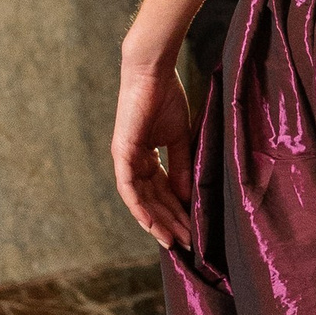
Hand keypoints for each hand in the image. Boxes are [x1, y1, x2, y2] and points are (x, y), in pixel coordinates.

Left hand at [113, 54, 194, 246]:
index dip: (177, 212)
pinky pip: (129, 188)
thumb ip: (181, 167)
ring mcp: (126, 159)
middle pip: (152, 201)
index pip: (162, 192)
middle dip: (170, 222)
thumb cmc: (167, 98)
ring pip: (141, 200)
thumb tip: (187, 196)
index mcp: (146, 157)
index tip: (192, 229)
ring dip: (158, 220)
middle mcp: (133, 162)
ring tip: (175, 239)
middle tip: (187, 242)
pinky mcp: (122, 153)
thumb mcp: (179, 138)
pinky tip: (152, 224)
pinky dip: (140, 207)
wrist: (154, 72)